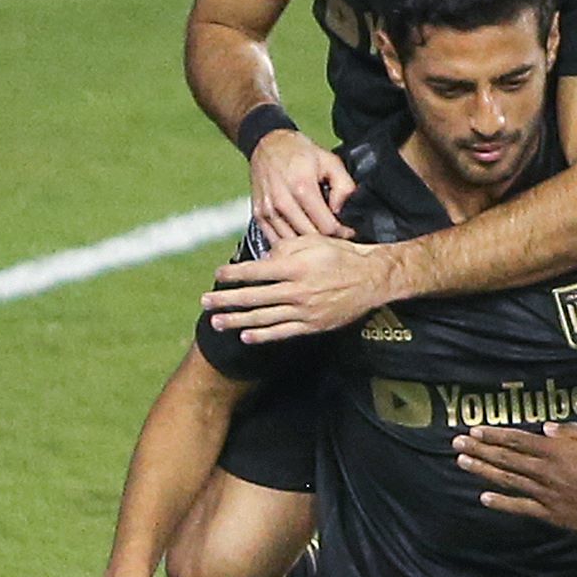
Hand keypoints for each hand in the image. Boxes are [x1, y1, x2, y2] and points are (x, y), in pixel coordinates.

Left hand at [207, 234, 399, 342]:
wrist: (371, 279)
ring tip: (217, 322)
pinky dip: (262, 335)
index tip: (217, 274)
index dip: (234, 274)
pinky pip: (282, 332)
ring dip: (237, 321)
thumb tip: (262, 258)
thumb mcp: (313, 241)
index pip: (256, 271)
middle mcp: (296, 290)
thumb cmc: (341, 255)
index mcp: (295, 267)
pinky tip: (245, 336)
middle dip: (226, 300)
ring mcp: (304, 311)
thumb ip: (285, 248)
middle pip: (253, 297)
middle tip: (205, 302)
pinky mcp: (312, 325)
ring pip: (263, 318)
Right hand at [248, 128, 355, 243]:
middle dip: (326, 239)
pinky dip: (289, 242)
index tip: (346, 230)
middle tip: (334, 233)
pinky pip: (275, 240)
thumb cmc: (298, 152)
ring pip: (292, 241)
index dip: (341, 232)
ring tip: (317, 233)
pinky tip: (299, 234)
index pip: (326, 226)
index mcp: (302, 187)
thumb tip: (342, 211)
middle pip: (310, 236)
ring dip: (307, 242)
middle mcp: (282, 201)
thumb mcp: (330, 161)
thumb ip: (344, 186)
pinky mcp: (258, 215)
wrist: (267, 144)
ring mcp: (268, 210)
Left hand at [454, 423, 576, 536]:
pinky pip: (520, 507)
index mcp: (556, 451)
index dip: (494, 435)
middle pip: (505, 458)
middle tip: (457, 443)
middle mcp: (545, 471)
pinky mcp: (549, 513)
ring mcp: (544, 493)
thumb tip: (547, 427)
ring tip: (462, 463)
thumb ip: (572, 432)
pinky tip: (483, 498)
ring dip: (482, 471)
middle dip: (479, 449)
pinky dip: (501, 503)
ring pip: (507, 480)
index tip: (475, 430)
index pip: (518, 440)